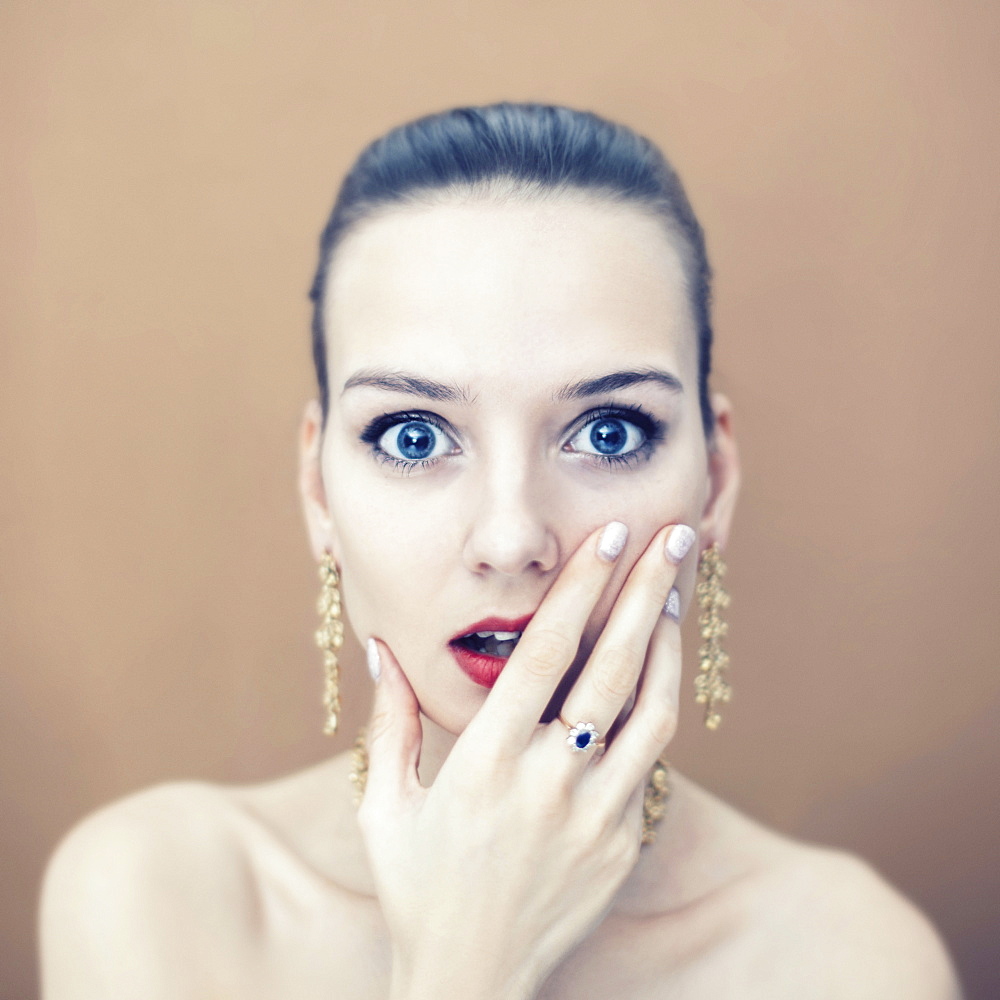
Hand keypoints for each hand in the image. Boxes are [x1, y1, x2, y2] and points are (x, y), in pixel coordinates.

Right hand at [358, 521, 691, 999]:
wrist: (472, 981)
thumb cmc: (417, 888)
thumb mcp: (384, 806)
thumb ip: (389, 723)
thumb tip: (382, 649)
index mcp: (486, 760)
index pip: (546, 652)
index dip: (580, 587)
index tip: (607, 538)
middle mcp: (548, 779)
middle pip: (612, 666)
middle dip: (646, 592)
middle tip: (672, 536)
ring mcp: (595, 814)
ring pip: (651, 710)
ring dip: (667, 644)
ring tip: (676, 593)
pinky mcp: (622, 843)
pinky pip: (649, 762)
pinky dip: (656, 708)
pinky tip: (656, 673)